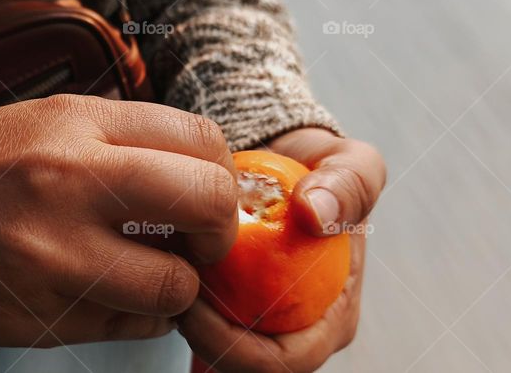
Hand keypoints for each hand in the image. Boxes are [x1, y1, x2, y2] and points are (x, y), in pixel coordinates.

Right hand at [0, 95, 239, 347]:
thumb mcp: (35, 125)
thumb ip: (116, 145)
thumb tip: (198, 180)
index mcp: (72, 123)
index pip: (202, 140)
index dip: (221, 175)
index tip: (207, 196)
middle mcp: (68, 181)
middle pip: (209, 203)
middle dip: (219, 231)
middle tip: (197, 241)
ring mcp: (51, 255)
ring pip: (175, 286)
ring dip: (174, 288)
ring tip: (142, 275)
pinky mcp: (34, 318)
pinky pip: (126, 327)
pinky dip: (131, 318)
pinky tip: (99, 296)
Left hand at [178, 128, 385, 371]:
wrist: (292, 159)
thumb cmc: (324, 172)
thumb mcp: (353, 167)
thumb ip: (348, 186)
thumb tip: (316, 213)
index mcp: (334, 318)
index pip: (285, 361)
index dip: (235, 347)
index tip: (194, 303)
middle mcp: (298, 331)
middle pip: (243, 367)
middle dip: (199, 339)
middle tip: (165, 293)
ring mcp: (264, 323)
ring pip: (216, 351)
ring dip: (183, 322)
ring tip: (160, 276)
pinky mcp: (234, 307)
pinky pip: (201, 321)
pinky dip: (176, 302)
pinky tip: (157, 272)